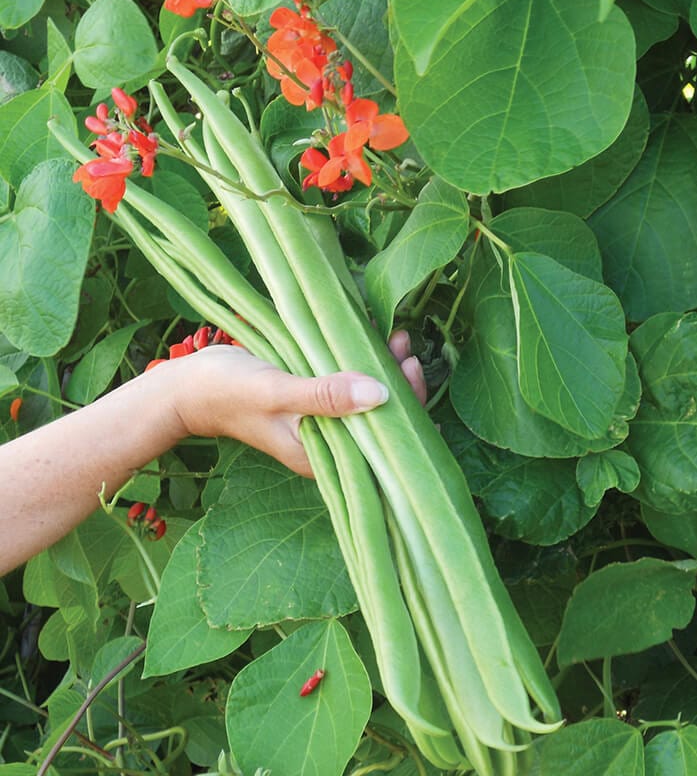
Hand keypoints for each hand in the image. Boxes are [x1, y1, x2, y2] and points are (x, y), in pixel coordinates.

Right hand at [170, 331, 424, 476]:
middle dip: (399, 386)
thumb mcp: (278, 392)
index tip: (410, 372)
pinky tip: (372, 339)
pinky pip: (347, 384)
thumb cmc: (227, 393)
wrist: (188, 386)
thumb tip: (378, 393)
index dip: (403, 412)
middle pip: (378, 421)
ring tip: (396, 339)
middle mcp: (328, 443)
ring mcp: (321, 421)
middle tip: (404, 349)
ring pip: (365, 400)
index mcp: (322, 455)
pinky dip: (361, 364)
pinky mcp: (314, 399)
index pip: (378, 443)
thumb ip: (324, 395)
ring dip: (383, 371)